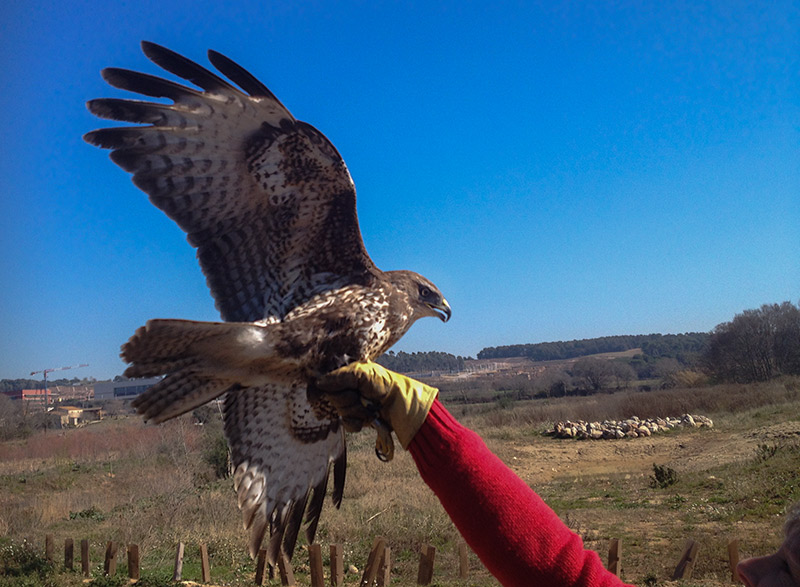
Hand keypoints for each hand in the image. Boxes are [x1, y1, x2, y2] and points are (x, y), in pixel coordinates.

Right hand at [313, 361, 437, 449]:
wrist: (400, 404)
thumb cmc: (384, 384)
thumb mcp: (362, 373)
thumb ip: (339, 377)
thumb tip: (318, 383)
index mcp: (347, 375)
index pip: (326, 383)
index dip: (333, 387)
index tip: (346, 388)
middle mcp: (347, 389)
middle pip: (333, 399)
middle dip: (349, 399)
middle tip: (362, 396)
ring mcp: (351, 405)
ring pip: (340, 412)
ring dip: (356, 411)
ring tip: (369, 407)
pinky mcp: (357, 420)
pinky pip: (347, 424)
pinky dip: (357, 422)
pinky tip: (367, 418)